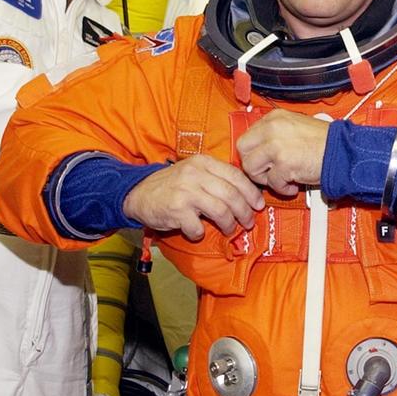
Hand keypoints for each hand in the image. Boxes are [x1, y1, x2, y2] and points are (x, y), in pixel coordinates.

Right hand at [122, 155, 264, 240]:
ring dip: (229, 224)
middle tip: (248, 222)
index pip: (236, 176)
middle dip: (245, 212)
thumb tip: (246, 193)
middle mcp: (195, 174)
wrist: (138, 193)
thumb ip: (216, 177)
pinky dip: (200, 233)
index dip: (251, 192)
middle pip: (232, 195)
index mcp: (203, 162)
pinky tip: (197, 232)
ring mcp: (185, 192)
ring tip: (230, 230)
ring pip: (220, 211)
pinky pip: (197, 226)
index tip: (259, 205)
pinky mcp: (176, 210)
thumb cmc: (172, 185)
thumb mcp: (194, 171)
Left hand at [236, 109, 329, 195]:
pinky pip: (271, 183)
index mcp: (274, 118)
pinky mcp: (284, 163)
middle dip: (254, 165)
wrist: (343, 152)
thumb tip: (258, 150)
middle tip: (269, 172)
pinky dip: (283, 188)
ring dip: (266, 178)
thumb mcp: (295, 127)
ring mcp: (276, 145)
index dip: (254, 153)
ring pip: (251, 168)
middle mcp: (272, 128)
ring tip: (284, 178)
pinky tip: (294, 184)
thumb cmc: (324, 143)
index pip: (248, 136)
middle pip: (243, 150)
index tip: (264, 162)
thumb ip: (274, 135)